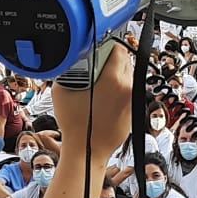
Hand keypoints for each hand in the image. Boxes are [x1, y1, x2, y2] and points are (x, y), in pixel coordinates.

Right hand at [53, 44, 135, 164]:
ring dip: (116, 75)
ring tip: (99, 82)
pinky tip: (104, 97)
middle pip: (125, 60)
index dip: (106, 46)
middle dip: (111, 60)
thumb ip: (68, 69)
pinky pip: (129, 91)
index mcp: (114, 79)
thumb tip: (71, 59)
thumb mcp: (62, 89)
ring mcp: (133, 100)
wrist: (87, 151)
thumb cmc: (75, 125)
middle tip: (95, 65)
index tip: (97, 49)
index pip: (118, 48)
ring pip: (128, 76)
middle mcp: (128, 87)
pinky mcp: (134, 110)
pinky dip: (119, 90)